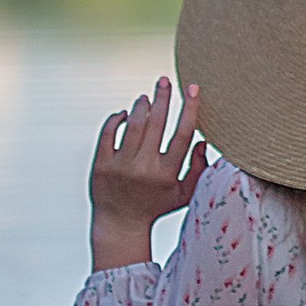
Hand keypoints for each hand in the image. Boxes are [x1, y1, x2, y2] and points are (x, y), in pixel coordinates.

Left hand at [90, 77, 208, 268]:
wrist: (120, 224)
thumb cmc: (155, 206)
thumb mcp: (183, 194)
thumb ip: (198, 169)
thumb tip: (204, 141)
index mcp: (166, 174)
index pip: (182, 135)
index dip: (189, 109)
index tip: (192, 89)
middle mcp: (143, 168)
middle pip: (156, 124)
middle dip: (163, 98)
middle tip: (164, 81)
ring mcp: (120, 166)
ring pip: (132, 125)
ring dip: (140, 106)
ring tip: (145, 98)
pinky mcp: (101, 164)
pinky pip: (108, 132)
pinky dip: (116, 118)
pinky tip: (124, 114)